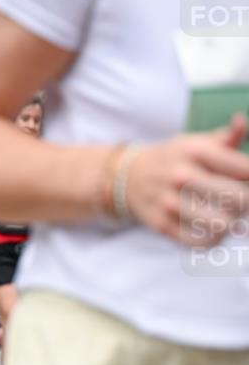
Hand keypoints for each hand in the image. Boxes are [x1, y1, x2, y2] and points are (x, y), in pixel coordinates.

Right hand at [126, 113, 248, 246]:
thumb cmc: (174, 159)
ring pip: (222, 224)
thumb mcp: (197, 142)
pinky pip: (201, 242)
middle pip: (239, 199)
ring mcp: (169, 202)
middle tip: (239, 202)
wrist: (128, 178)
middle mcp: (181, 175)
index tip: (245, 180)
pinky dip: (215, 239)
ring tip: (228, 216)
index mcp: (195, 151)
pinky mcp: (162, 225)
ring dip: (233, 223)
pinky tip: (214, 230)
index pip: (245, 170)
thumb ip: (227, 136)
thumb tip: (241, 121)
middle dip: (247, 203)